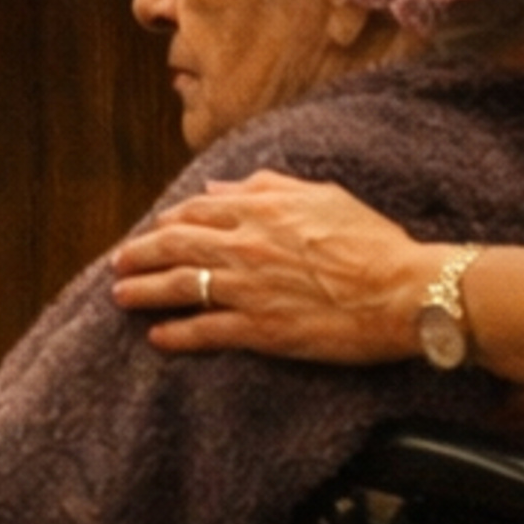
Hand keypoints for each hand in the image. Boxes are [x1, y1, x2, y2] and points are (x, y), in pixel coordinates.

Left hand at [110, 170, 436, 364]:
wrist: (404, 291)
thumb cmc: (372, 241)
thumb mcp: (320, 195)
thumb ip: (265, 186)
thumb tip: (221, 187)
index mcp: (260, 209)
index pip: (195, 212)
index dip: (167, 221)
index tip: (153, 229)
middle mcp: (245, 245)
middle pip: (174, 246)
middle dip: (140, 254)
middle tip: (119, 263)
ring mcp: (249, 288)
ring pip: (180, 286)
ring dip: (145, 290)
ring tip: (121, 296)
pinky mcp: (262, 329)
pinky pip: (206, 331)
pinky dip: (178, 334)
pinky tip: (159, 337)